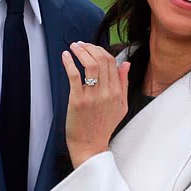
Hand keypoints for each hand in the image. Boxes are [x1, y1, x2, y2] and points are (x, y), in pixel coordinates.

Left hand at [61, 42, 129, 167]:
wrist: (90, 146)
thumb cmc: (103, 126)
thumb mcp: (121, 106)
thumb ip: (123, 84)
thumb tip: (125, 64)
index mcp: (117, 92)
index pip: (112, 62)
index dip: (100, 51)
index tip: (91, 48)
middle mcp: (107, 92)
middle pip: (101, 60)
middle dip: (90, 47)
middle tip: (80, 44)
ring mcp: (92, 96)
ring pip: (89, 64)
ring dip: (80, 51)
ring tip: (73, 47)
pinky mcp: (78, 100)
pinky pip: (74, 75)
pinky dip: (69, 63)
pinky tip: (65, 56)